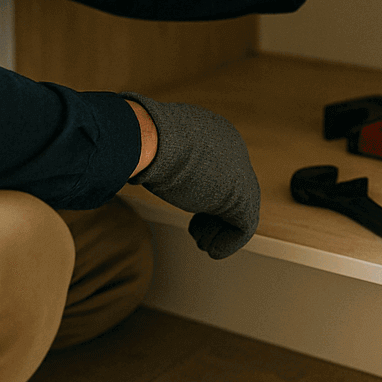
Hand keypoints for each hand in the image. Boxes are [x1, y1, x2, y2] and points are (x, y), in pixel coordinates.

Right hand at [122, 93, 260, 259]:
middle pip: (231, 189)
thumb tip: (137, 169)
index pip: (219, 169)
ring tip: (199, 240)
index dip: (203, 193)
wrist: (151, 141)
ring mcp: (241, 172)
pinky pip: (244, 226)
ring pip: (238, 209)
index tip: (189, 210)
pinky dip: (227, 243)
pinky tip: (210, 249)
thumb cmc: (144, 140)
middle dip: (213, 213)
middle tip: (194, 228)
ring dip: (217, 229)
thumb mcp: (155, 145)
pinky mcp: (242, 196)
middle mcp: (234, 148)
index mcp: (215, 132)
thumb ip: (162, 157)